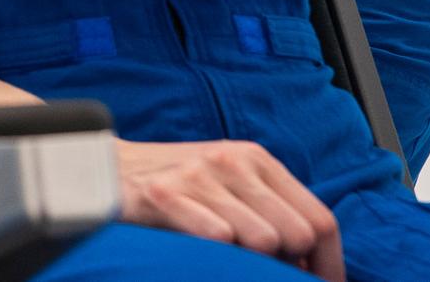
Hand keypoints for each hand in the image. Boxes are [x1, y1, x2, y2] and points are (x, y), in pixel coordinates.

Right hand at [116, 138, 343, 279]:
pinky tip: (197, 253)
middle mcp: (232, 162)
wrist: (101, 168)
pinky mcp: (165, 195)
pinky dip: (216, 256)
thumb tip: (313, 266)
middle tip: (263, 275)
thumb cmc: (174, 185)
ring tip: (225, 259)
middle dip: (290, 267)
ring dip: (250, 262)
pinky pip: (218, 238)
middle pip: (298, 234)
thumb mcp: (227, 183)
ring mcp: (198, 176)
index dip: (328, 265)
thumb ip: (270, 211)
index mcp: (255, 159)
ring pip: (264, 239)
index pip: (320, 219)